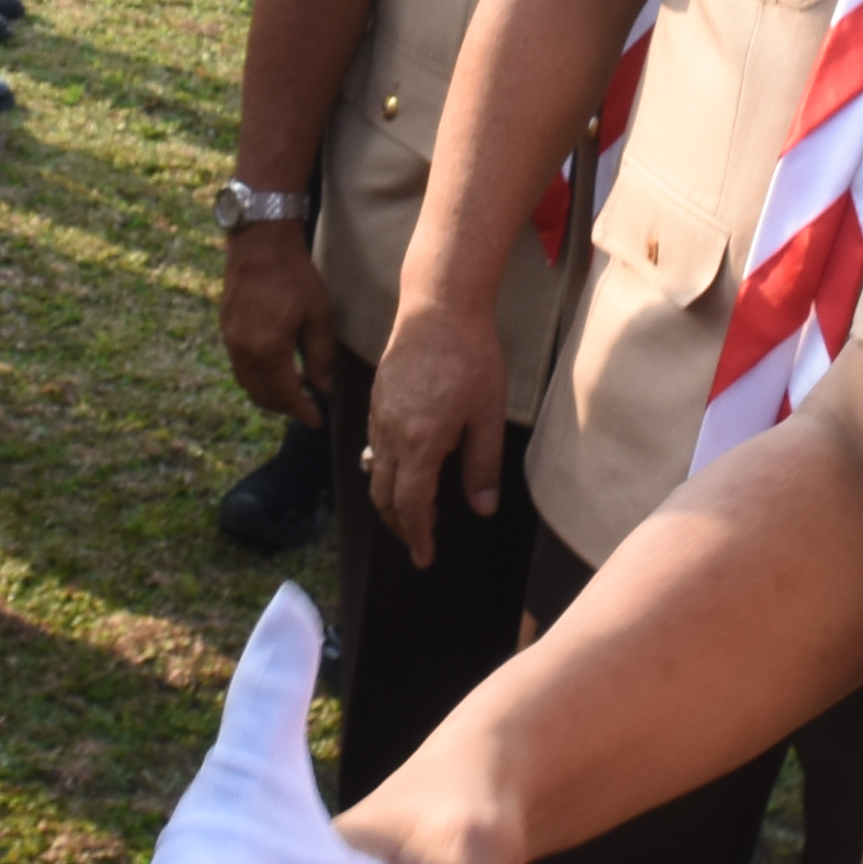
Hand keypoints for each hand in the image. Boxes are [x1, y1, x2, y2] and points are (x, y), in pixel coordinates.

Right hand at [217, 226, 335, 428]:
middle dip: (286, 407)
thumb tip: (323, 388)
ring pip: (249, 384)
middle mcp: (243, 352)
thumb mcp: (318, 317)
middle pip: (263, 396)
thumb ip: (321, 357)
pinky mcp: (226, 331)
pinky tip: (278, 368)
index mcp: (267, 351)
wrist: (259, 245)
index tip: (318, 423)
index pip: (286, 396)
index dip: (303, 412)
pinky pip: (241, 367)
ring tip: (297, 388)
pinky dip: (259, 377)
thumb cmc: (294, 277)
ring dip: (271, 393)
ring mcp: (230, 342)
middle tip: (309, 407)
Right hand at [363, 298, 507, 567]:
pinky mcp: (377, 398)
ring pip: (376, 472)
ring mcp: (379, 414)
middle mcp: (391, 432)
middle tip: (419, 542)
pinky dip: (387, 470)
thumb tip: (482, 508)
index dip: (417, 536)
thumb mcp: (488, 413)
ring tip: (416, 513)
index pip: (410, 506)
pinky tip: (407, 469)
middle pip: (385, 496)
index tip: (424, 557)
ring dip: (392, 500)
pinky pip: (375, 446)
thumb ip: (483, 465)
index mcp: (419, 442)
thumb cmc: (471, 356)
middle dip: (400, 525)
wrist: (439, 306)